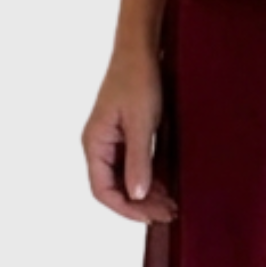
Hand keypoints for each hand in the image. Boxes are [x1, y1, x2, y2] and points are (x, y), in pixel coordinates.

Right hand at [82, 49, 178, 223]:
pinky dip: (150, 178)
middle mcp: (99, 145)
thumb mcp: (142, 122)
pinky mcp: (126, 135)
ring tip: (171, 204)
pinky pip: (134, 165)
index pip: (103, 190)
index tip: (151, 217)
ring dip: (147, 194)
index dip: (126, 209)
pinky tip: (167, 186)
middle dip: (141, 204)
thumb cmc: (137, 78)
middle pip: (115, 188)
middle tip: (169, 213)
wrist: (141, 49)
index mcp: (94, 143)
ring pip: (126, 179)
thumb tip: (137, 194)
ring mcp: (112, 141)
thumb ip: (139, 160)